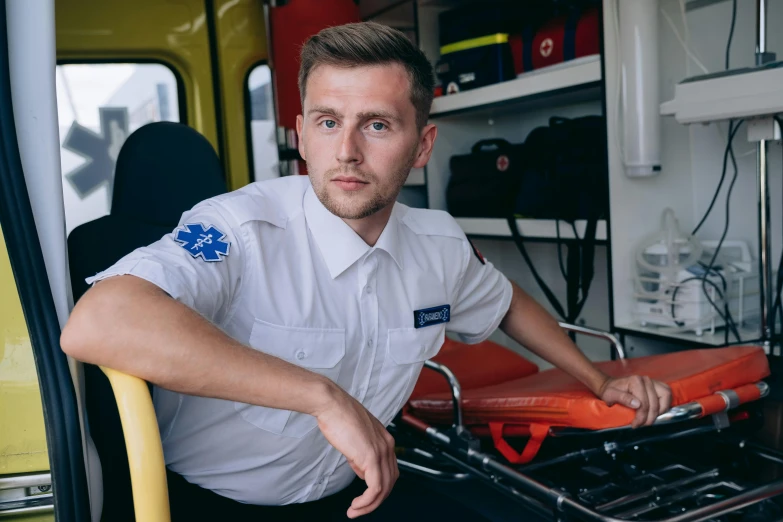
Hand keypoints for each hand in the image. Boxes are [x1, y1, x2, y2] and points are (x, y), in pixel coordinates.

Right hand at [314, 382, 398, 517]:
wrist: (331, 404)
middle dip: (376, 500)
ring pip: (384, 488)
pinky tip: (356, 506)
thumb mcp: (355, 438)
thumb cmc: (338, 416)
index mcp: (385, 439)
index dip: (379, 486)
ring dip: (370, 505)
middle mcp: (387, 445)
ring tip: (355, 511)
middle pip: (391, 482)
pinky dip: (367, 502)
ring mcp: (381, 452)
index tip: (365, 496)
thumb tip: (361, 471)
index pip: (390, 470)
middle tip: (360, 508)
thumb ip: (361, 455)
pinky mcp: (371, 458)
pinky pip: (375, 488)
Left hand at [598, 375, 671, 427]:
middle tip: (642, 424)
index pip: (644, 403)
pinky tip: (655, 412)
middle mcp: (645, 380)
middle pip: (655, 402)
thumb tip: (637, 404)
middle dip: (649, 417)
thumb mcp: (610, 395)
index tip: (635, 424)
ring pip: (665, 397)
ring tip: (649, 419)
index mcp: (635, 381)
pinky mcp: (657, 385)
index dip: (641, 416)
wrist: (612, 386)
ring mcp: (653, 381)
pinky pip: (667, 395)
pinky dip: (664, 405)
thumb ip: (622, 398)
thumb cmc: (611, 391)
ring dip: (659, 411)